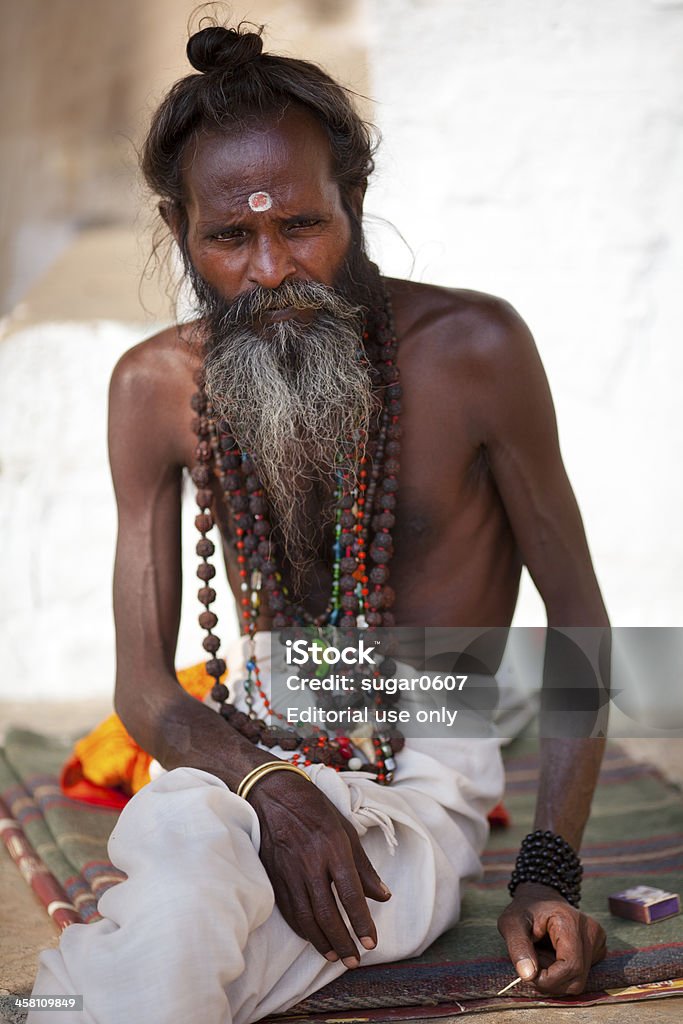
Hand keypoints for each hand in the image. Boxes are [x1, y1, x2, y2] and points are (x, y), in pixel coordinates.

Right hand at [249, 771, 390, 967]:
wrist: (272, 793)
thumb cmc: (314, 809)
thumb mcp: (346, 829)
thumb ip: (364, 867)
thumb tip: (384, 896)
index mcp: (333, 848)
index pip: (350, 894)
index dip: (361, 922)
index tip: (371, 943)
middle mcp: (310, 863)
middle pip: (327, 913)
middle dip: (343, 941)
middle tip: (355, 960)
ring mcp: (289, 871)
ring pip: (306, 917)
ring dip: (322, 942)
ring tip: (336, 955)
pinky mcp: (274, 876)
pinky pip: (289, 911)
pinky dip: (302, 929)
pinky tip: (313, 938)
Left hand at [497, 882, 605, 994]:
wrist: (540, 897)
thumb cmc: (525, 909)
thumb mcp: (512, 923)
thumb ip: (518, 948)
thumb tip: (528, 976)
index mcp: (571, 921)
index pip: (570, 966)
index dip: (549, 979)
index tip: (529, 974)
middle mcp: (591, 931)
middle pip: (577, 978)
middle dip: (551, 980)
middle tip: (532, 964)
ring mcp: (597, 941)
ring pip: (579, 980)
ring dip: (556, 978)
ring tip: (541, 956)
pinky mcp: (597, 949)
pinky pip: (581, 974)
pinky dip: (563, 973)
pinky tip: (552, 956)